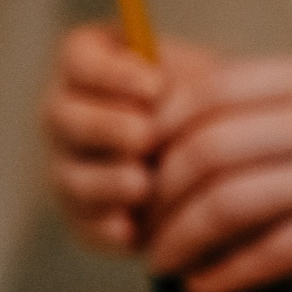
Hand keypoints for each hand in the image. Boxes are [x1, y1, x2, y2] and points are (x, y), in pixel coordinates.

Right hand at [39, 23, 219, 253]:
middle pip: (62, 117)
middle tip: (145, 136)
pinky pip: (84, 224)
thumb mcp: (205, 81)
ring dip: (106, 180)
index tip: (156, 86)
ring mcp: (71, 167)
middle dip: (104, 126)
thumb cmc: (212, 107)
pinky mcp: (86, 216)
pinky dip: (105, 229)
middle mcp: (68, 116)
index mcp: (90, 68)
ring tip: (142, 183)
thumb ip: (182, 80)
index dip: (111, 73)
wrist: (228, 167)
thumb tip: (161, 94)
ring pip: (70, 174)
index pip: (78, 59)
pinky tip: (130, 232)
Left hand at [145, 48, 291, 291]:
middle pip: (205, 146)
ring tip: (160, 260)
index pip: (210, 90)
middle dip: (157, 191)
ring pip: (225, 201)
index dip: (158, 130)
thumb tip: (206, 118)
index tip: (141, 163)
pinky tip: (204, 286)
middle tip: (138, 220)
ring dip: (179, 237)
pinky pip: (265, 253)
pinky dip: (222, 274)